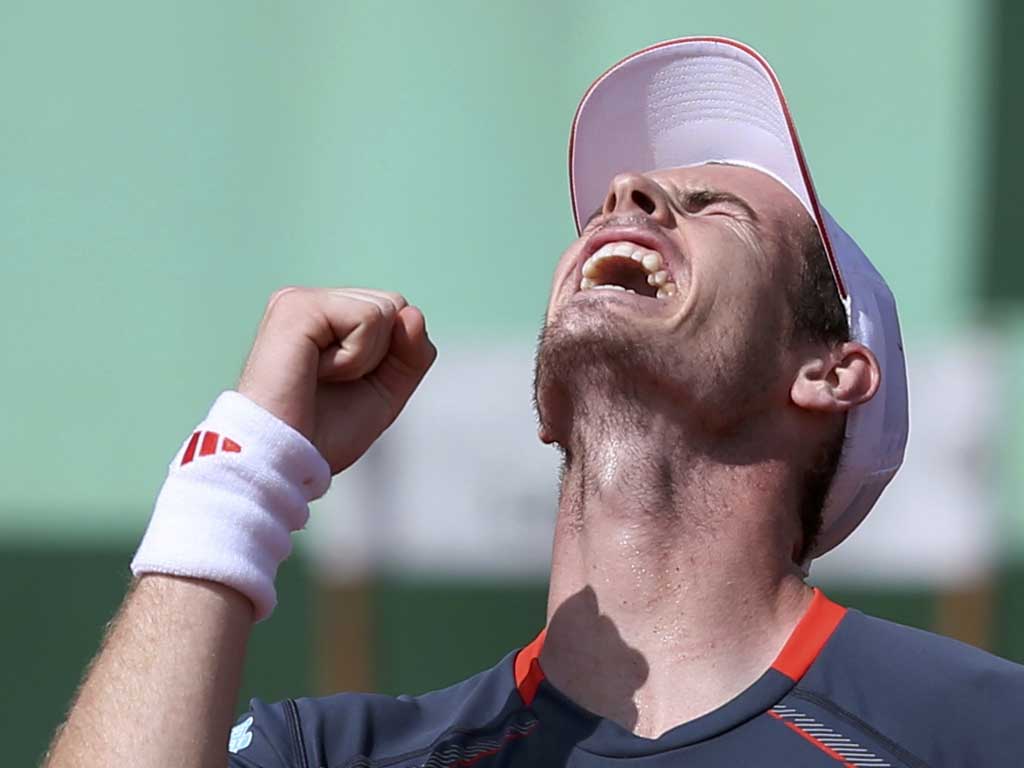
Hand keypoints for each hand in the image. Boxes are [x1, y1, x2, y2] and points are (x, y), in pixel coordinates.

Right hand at [238, 287, 435, 472]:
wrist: (283, 460)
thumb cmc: (323, 432)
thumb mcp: (386, 392)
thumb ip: (412, 353)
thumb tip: (412, 312)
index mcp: (326, 317)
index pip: (397, 313)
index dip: (390, 358)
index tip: (347, 386)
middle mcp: (312, 301)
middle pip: (395, 306)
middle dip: (380, 357)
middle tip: (332, 384)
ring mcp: (301, 300)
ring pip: (386, 310)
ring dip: (364, 360)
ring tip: (320, 378)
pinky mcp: (297, 306)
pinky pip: (369, 318)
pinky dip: (355, 358)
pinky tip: (316, 372)